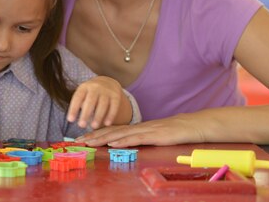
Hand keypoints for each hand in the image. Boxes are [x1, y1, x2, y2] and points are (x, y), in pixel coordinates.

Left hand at [67, 76, 123, 128]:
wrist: (108, 82)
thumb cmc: (91, 93)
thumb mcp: (83, 94)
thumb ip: (80, 104)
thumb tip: (74, 118)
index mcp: (84, 87)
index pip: (77, 98)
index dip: (73, 109)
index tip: (70, 120)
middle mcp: (95, 87)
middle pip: (90, 101)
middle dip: (85, 114)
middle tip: (81, 126)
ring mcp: (106, 91)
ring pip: (102, 104)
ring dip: (98, 116)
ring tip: (93, 127)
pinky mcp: (116, 95)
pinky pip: (114, 106)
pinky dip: (110, 115)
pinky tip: (107, 124)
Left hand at [76, 113, 204, 146]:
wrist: (190, 125)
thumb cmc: (172, 132)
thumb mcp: (152, 136)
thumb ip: (138, 138)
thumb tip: (123, 144)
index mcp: (135, 128)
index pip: (112, 130)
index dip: (96, 133)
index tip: (82, 138)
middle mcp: (137, 127)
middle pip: (111, 131)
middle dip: (93, 135)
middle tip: (78, 140)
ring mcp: (145, 130)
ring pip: (120, 134)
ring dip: (102, 138)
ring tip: (89, 142)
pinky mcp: (154, 136)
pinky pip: (136, 138)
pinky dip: (123, 141)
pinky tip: (113, 143)